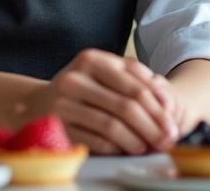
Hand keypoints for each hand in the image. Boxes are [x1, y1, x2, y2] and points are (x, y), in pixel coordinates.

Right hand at [19, 49, 180, 154]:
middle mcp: (75, 78)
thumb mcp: (104, 73)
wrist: (36, 104)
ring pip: (112, 125)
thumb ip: (134, 79)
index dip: (159, 102)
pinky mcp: (58, 126)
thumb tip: (166, 102)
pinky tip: (127, 150)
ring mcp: (63, 103)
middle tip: (168, 138)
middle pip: (126, 104)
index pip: (135, 82)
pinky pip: (95, 140)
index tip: (173, 118)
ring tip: (150, 146)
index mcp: (92, 59)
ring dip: (137, 139)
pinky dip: (116, 147)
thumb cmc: (82, 88)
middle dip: (153, 124)